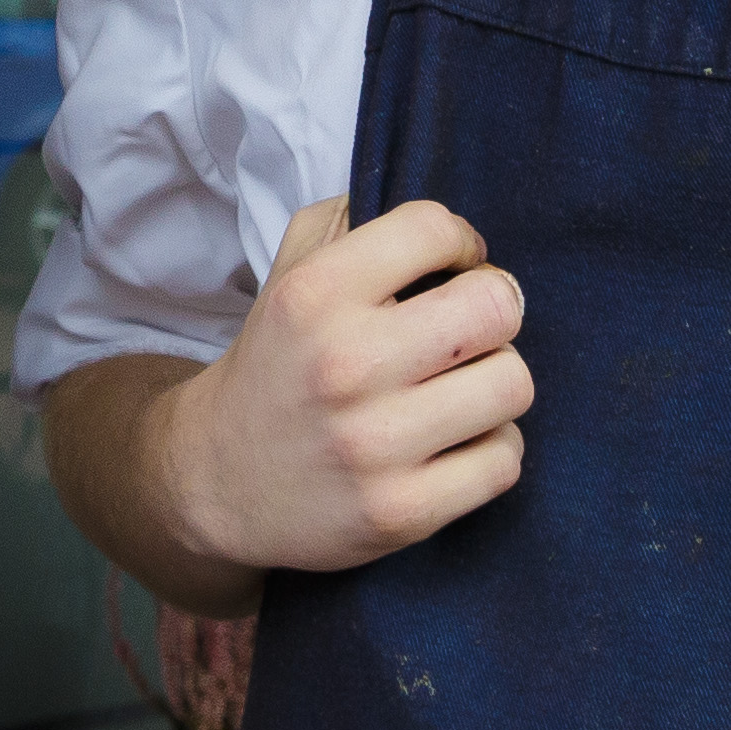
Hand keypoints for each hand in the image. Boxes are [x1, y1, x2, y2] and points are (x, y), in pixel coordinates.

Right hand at [157, 195, 535, 578]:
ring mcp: (376, 444)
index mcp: (316, 295)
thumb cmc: (276, 365)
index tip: (450, 268)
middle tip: (469, 329)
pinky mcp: (403, 512)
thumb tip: (438, 217)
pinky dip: (490, 448)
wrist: (218, 481)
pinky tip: (455, 443)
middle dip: (495, 309)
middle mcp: (346, 365)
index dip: (460, 244)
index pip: (435, 229)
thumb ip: (349, 220)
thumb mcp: (287, 274)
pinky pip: (504, 460)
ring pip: (512, 383)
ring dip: (495, 382)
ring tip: (461, 388)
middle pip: (498, 305)